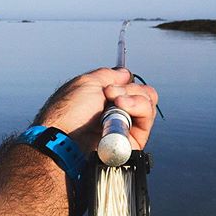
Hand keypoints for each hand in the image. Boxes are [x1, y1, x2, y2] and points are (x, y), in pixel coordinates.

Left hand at [33, 67, 158, 153]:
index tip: (109, 86)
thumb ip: (109, 75)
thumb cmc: (70, 112)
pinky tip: (123, 109)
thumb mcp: (87, 82)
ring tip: (116, 103)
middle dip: (128, 89)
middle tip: (109, 94)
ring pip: (147, 103)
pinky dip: (139, 108)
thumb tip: (126, 74)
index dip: (124, 82)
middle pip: (142, 93)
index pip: (128, 86)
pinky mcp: (134, 141)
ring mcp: (126, 127)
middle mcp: (116, 113)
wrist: (67, 139)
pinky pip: (147, 118)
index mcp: (103, 100)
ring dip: (134, 98)